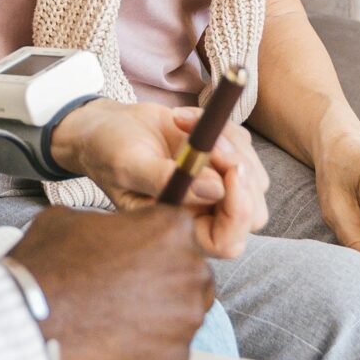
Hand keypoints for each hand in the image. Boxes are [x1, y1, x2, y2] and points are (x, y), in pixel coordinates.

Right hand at [8, 206, 213, 359]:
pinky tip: (116, 341)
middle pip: (190, 274)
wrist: (27, 324)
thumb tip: (112, 232)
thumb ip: (108, 224)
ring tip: (116, 316)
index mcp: (169, 230)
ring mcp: (184, 320)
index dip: (153, 241)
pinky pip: (169, 349)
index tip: (137, 251)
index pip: (178, 230)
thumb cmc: (45, 268)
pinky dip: (148, 347)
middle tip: (124, 287)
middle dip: (163, 279)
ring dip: (158, 314)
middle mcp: (188, 273)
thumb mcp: (71, 219)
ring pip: (183, 314)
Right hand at [54, 98, 268, 259]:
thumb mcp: (128, 165)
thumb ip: (165, 180)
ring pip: (253, 176)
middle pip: (252, 211)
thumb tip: (217, 189)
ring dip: (228, 144)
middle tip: (212, 141)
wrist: (106, 128)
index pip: (227, 241)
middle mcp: (204, 214)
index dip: (238, 213)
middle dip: (240, 172)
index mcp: (180, 229)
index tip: (231, 172)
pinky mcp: (223, 157)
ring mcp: (217, 187)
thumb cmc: (108, 153)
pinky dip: (220, 125)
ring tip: (182, 121)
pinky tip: (182, 118)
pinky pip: (243, 143)